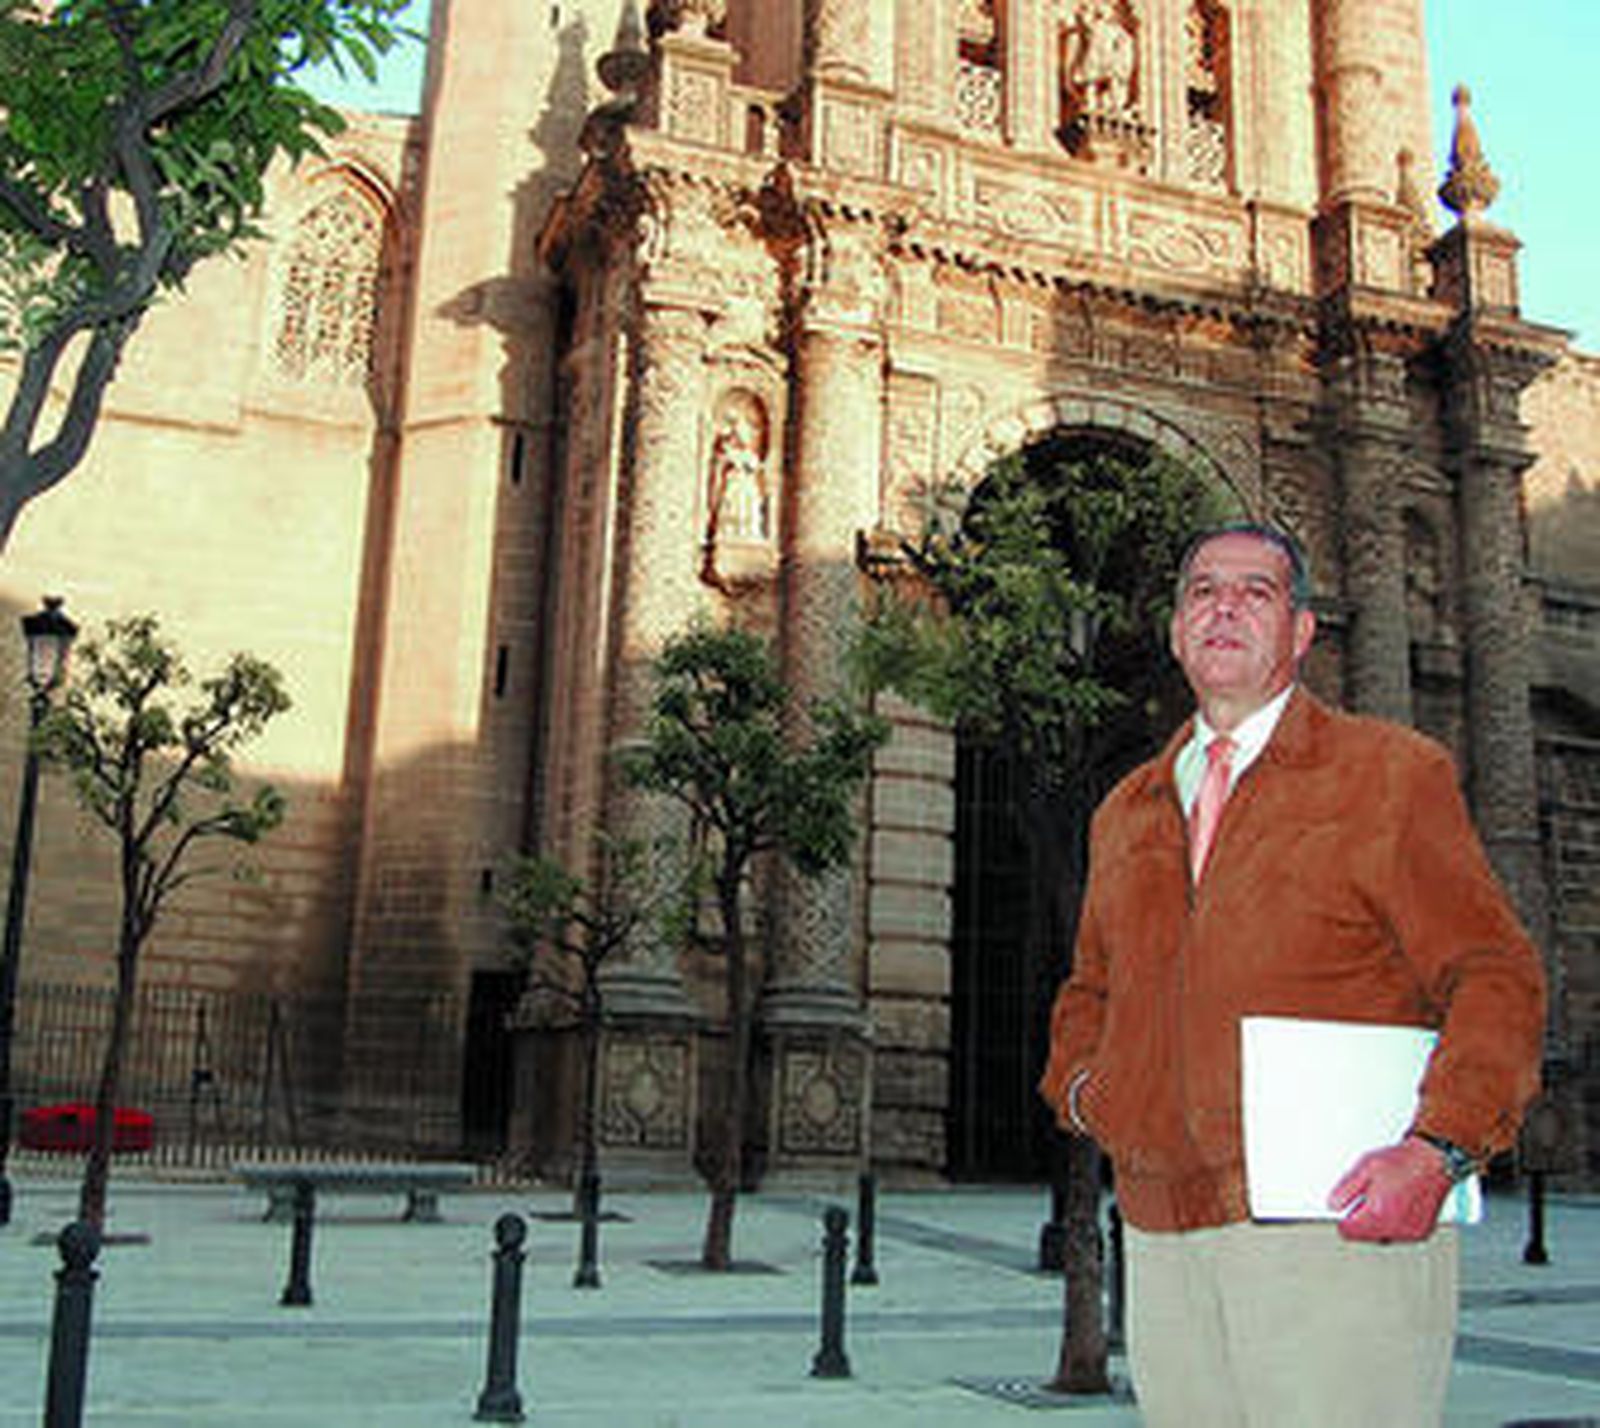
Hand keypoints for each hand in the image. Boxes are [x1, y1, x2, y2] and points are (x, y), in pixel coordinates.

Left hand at [1327, 1137, 1451, 1241]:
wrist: (1433, 1161)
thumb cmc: (1403, 1162)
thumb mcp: (1363, 1168)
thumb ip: (1344, 1190)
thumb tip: (1333, 1205)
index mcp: (1378, 1215)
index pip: (1348, 1232)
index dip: (1343, 1218)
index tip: (1343, 1209)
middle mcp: (1395, 1228)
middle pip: (1366, 1235)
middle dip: (1362, 1219)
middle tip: (1367, 1196)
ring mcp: (1410, 1233)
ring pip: (1382, 1236)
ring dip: (1379, 1222)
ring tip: (1385, 1197)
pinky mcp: (1421, 1233)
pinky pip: (1399, 1233)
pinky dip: (1395, 1222)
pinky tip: (1397, 1204)